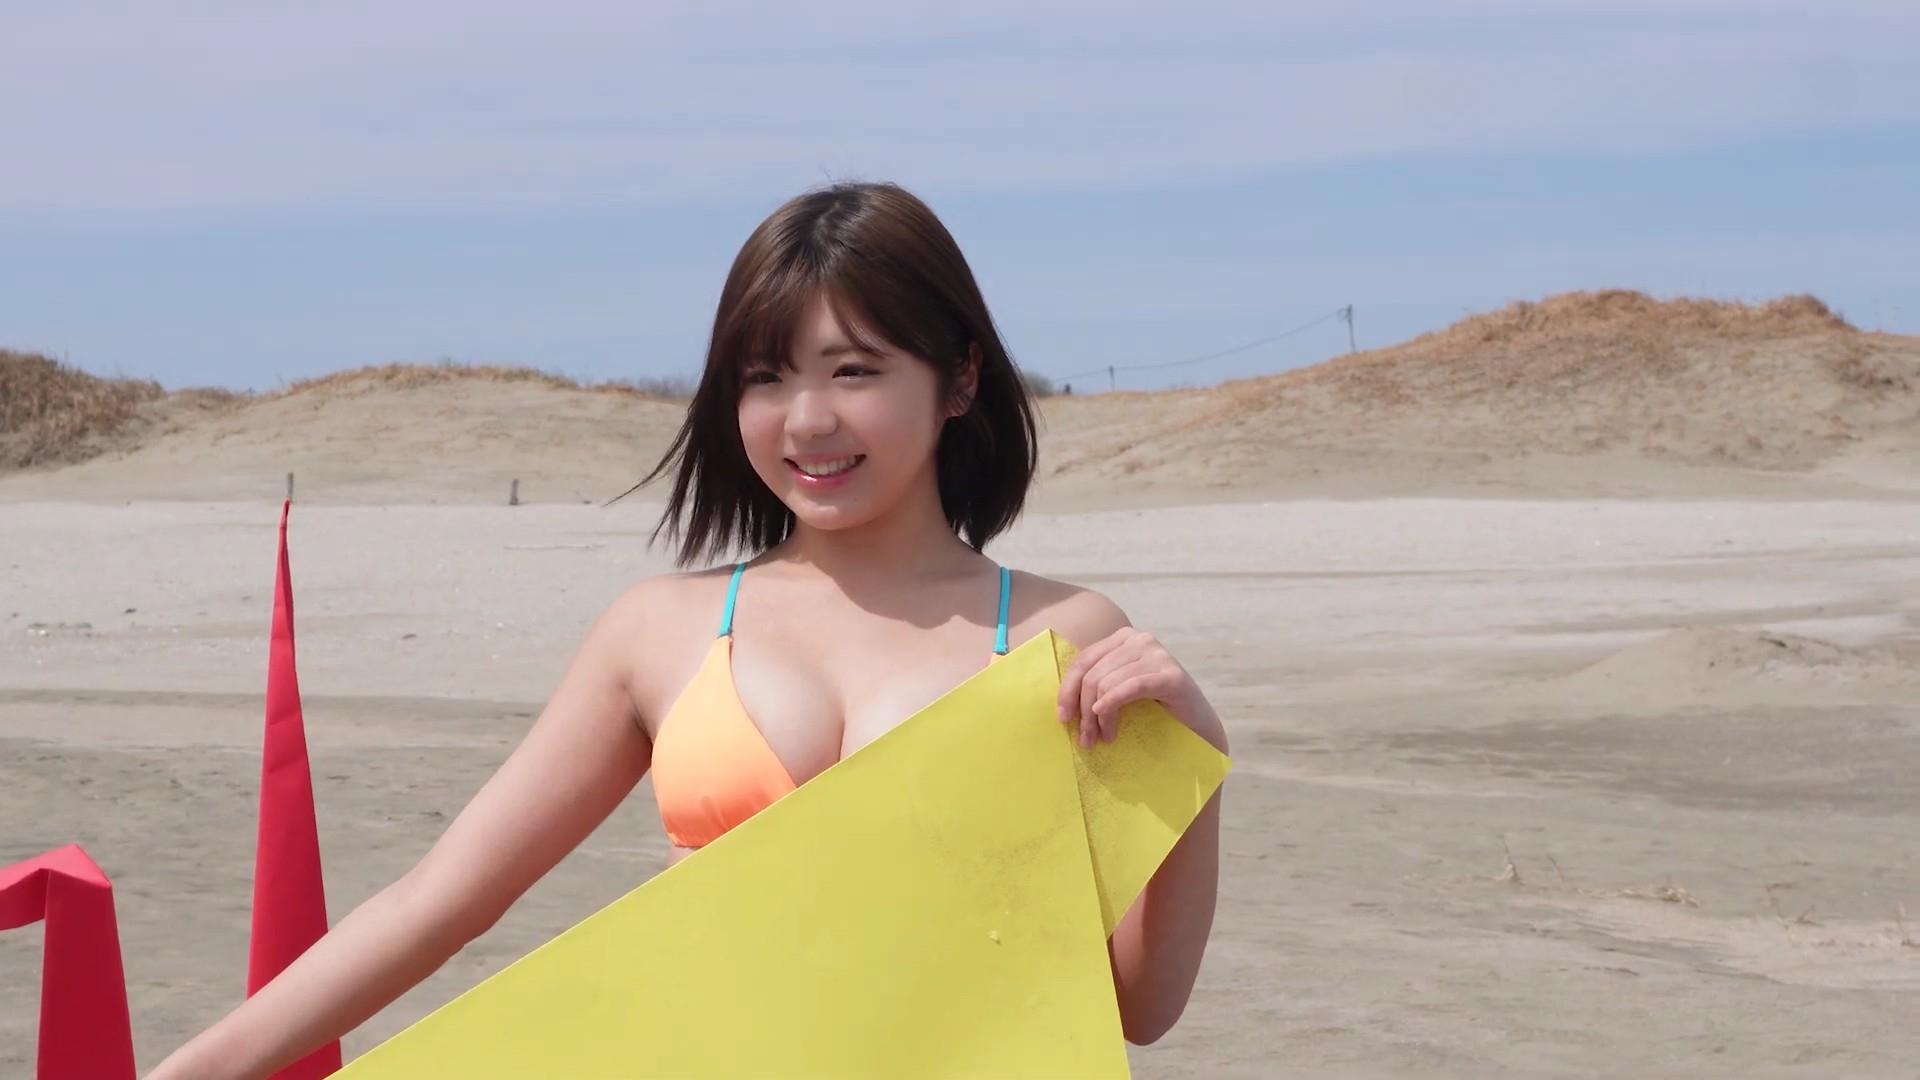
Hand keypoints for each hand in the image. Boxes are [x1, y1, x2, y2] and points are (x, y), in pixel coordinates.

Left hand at [1056, 628, 1223, 749]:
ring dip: (1097, 718)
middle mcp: (1140, 639)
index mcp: (1124, 638)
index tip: (1062, 718)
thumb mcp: (1119, 690)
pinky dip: (1112, 707)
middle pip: (1092, 674)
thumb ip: (1096, 684)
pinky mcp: (1171, 675)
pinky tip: (1109, 728)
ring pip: (1106, 684)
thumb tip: (1060, 700)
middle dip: (1082, 710)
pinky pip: (1129, 688)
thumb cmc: (1155, 710)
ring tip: (1101, 739)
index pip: (1083, 660)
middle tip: (1085, 739)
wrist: (1197, 728)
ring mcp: (1158, 654)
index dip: (1067, 689)